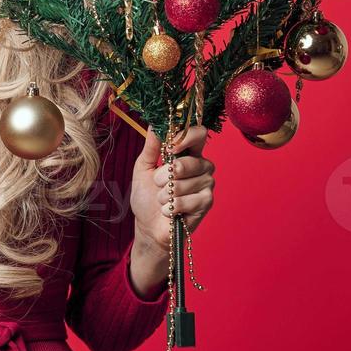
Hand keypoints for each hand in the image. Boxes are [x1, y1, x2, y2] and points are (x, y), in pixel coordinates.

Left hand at [129, 125, 214, 254]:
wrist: (148, 225)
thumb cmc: (147, 196)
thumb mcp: (143, 167)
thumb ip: (151, 146)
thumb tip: (154, 124)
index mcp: (188, 153)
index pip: (198, 134)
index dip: (185, 137)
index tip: (169, 147)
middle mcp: (201, 166)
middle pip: (191, 161)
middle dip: (166, 175)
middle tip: (158, 184)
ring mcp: (207, 184)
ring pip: (187, 181)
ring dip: (166, 193)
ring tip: (163, 199)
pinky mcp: (207, 202)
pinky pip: (188, 199)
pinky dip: (172, 206)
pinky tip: (169, 211)